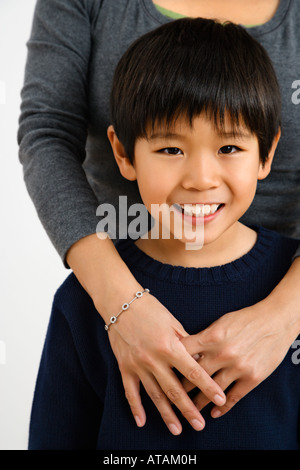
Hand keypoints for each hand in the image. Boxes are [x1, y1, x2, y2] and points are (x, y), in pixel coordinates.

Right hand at [104, 292, 225, 434]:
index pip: (193, 371)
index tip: (219, 399)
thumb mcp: (173, 322)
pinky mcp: (124, 367)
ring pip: (154, 395)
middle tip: (200, 425)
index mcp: (169, 346)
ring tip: (177, 429)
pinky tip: (142, 422)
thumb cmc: (150, 309)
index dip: (207, 386)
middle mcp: (154, 358)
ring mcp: (138, 365)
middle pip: (174, 389)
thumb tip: (200, 361)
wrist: (121, 303)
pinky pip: (130, 391)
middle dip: (189, 409)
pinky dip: (135, 407)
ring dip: (166, 414)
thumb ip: (187, 343)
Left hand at [181, 296, 299, 417]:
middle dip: (180, 386)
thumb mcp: (221, 322)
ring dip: (198, 402)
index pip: (184, 352)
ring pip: (211, 390)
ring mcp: (238, 367)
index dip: (171, 362)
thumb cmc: (246, 319)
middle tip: (169, 395)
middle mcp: (223, 353)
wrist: (275, 321)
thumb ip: (204, 338)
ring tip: (188, 410)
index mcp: (212, 336)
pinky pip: (233, 397)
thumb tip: (184, 350)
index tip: (162, 370)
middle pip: (194, 375)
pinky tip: (214, 413)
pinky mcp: (252, 378)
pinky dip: (222, 408)